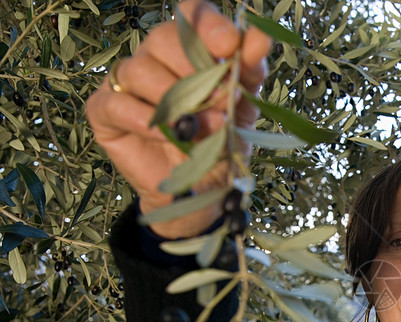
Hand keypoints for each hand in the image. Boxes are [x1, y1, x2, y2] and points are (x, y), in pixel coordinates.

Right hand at [86, 0, 270, 238]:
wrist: (201, 188)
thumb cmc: (220, 143)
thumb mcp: (243, 108)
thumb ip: (250, 71)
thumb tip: (259, 37)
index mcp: (189, 49)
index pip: (191, 15)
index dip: (208, 25)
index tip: (230, 44)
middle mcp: (155, 57)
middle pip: (164, 39)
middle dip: (196, 72)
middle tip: (221, 102)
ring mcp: (126, 81)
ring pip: (141, 71)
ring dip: (176, 101)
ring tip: (201, 128)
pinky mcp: (104, 110)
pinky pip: (119, 103)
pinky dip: (147, 120)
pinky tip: (168, 135)